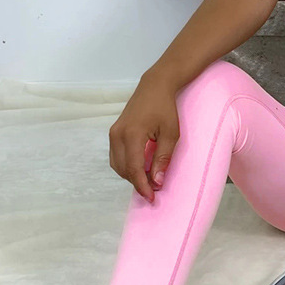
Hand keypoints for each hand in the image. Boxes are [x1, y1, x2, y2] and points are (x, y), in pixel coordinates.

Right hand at [108, 73, 180, 201]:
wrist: (155, 86)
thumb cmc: (165, 108)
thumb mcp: (171, 133)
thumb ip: (163, 158)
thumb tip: (157, 181)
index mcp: (132, 135)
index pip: (134, 169)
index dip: (142, 186)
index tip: (152, 198)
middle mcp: (117, 135)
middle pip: (123, 169)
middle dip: (137, 182)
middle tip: (154, 189)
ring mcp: (113, 133)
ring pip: (117, 165)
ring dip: (131, 175)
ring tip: (149, 178)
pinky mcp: (114, 132)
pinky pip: (116, 156)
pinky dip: (127, 165)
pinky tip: (141, 167)